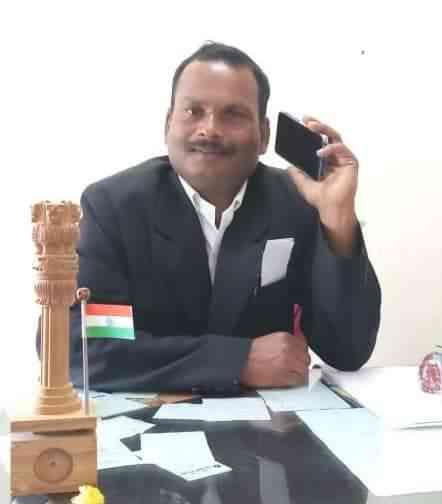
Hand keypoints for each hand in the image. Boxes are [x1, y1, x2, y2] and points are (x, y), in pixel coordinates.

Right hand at [240, 331, 310, 387]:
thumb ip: (286, 343)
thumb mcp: (271, 340)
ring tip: (288, 374)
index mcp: (285, 338)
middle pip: (306, 358)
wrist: (241, 363)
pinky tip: (287, 379)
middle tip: (293, 367)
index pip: (304, 345)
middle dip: (301, 363)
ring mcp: (288, 362)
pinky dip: (296, 381)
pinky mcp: (285, 375)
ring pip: (304, 370)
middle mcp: (288, 348)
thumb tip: (296, 348)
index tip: (298, 356)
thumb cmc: (251, 354)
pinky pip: (299, 380)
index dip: (300, 353)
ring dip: (299, 373)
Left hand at [287, 116, 358, 254]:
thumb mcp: (303, 183)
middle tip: (306, 119)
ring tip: (312, 127)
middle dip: (317, 125)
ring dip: (323, 130)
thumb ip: (296, 172)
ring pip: (335, 137)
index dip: (312, 130)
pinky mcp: (351, 162)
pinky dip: (330, 148)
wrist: (331, 209)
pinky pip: (341, 149)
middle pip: (328, 135)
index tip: (301, 121)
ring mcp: (344, 158)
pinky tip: (320, 152)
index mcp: (325, 159)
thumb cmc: (321, 197)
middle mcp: (335, 156)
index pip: (319, 140)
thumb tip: (288, 164)